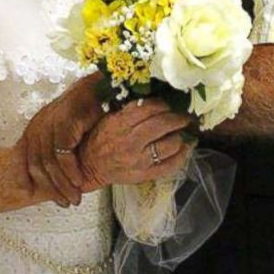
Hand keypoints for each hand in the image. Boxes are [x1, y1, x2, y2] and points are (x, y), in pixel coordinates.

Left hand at [18, 73, 104, 206]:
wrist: (103, 82)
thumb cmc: (90, 107)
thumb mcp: (70, 127)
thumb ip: (63, 147)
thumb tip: (60, 173)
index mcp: (36, 127)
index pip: (28, 159)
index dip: (35, 181)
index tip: (47, 198)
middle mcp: (39, 124)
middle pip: (37, 164)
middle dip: (51, 188)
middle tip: (66, 203)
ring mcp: (50, 122)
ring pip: (48, 161)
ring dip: (62, 183)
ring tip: (74, 198)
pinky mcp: (65, 120)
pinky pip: (62, 152)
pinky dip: (70, 169)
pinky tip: (80, 180)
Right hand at [78, 99, 192, 190]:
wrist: (88, 166)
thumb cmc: (98, 139)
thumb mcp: (109, 118)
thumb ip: (129, 110)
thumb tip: (154, 98)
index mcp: (121, 124)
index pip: (149, 108)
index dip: (163, 104)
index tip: (168, 104)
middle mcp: (131, 142)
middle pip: (163, 124)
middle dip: (178, 118)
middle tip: (185, 116)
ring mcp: (140, 160)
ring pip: (170, 145)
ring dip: (180, 136)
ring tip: (181, 132)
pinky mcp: (145, 175)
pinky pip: (170, 166)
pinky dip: (182, 156)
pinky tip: (185, 148)